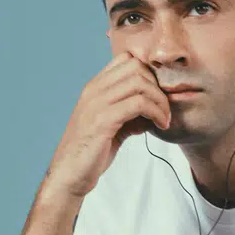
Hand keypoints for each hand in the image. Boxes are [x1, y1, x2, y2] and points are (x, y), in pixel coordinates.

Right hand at [44, 52, 170, 198]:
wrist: (69, 175)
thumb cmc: (90, 153)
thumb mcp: (113, 128)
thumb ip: (130, 115)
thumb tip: (153, 112)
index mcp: (94, 88)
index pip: (126, 59)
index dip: (148, 73)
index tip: (157, 94)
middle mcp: (94, 90)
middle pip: (136, 67)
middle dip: (158, 86)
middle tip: (165, 108)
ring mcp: (97, 103)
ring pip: (140, 83)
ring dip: (160, 100)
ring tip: (165, 119)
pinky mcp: (103, 120)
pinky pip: (139, 103)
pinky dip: (156, 112)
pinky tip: (160, 125)